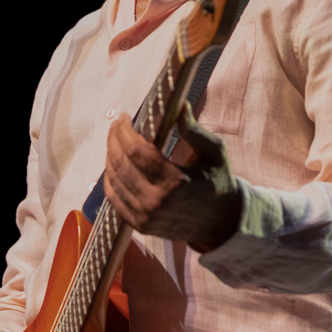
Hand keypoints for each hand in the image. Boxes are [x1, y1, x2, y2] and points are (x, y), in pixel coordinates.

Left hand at [104, 102, 242, 250]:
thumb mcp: (213, 152)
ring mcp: (145, 216)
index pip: (137, 151)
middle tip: (117, 125)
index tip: (125, 117)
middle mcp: (156, 202)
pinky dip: (109, 179)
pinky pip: (114, 198)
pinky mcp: (139, 225)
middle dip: (114, 139)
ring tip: (115, 140)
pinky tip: (114, 164)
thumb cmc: (218, 181)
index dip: (125, 131)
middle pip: (120, 164)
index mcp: (175, 182)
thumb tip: (179, 106)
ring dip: (109, 156)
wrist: (221, 221)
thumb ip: (193, 130)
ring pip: (113, 180)